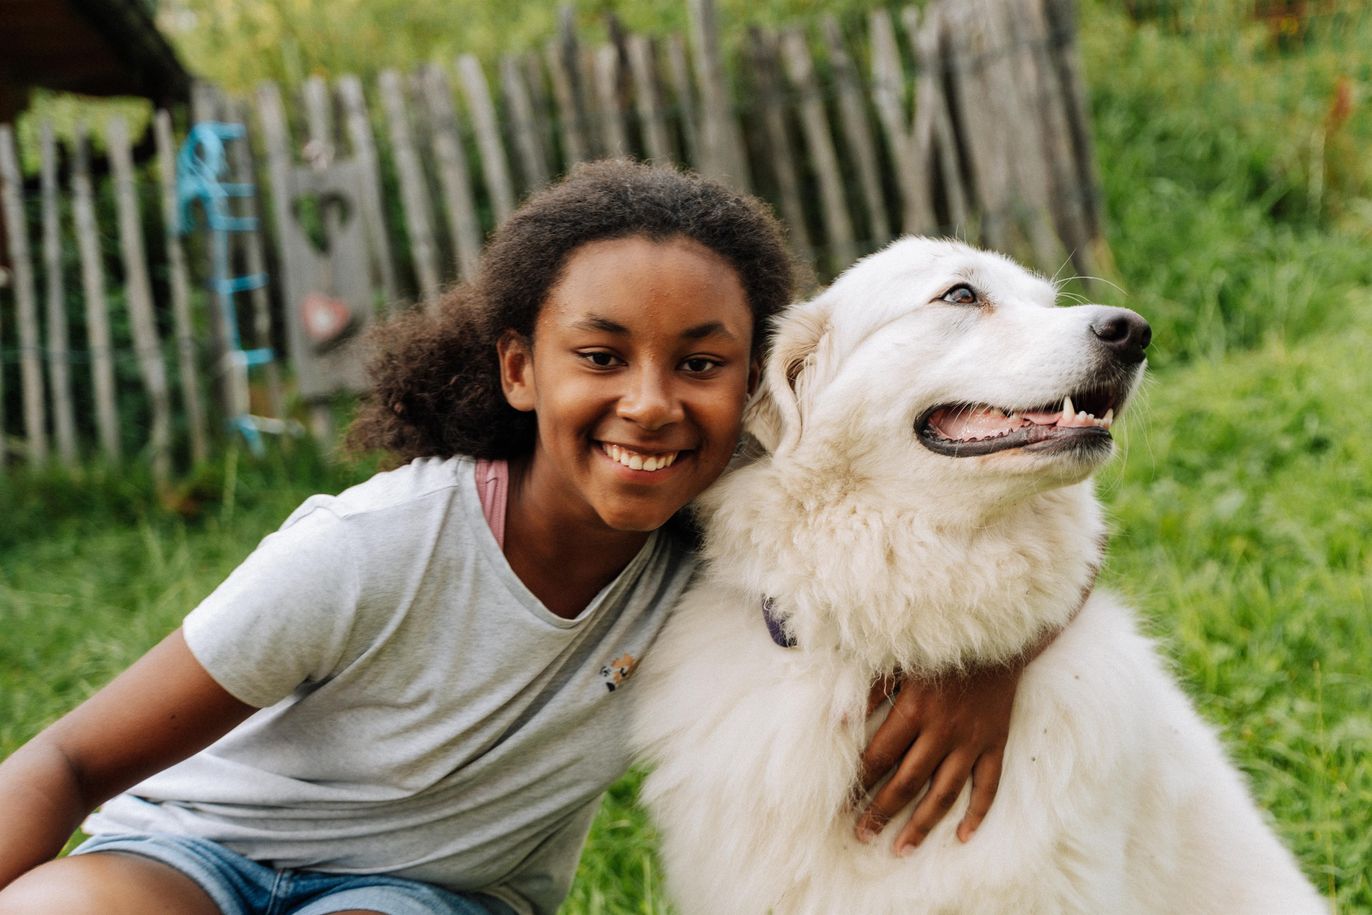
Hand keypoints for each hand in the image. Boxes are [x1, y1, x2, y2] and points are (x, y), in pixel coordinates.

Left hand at [854, 661, 1021, 854]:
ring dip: (922, 824)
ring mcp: (972, 740)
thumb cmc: (938, 648)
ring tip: (902, 848)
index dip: (859, 782)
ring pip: (944, 793)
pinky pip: (988, 785)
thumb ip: (867, 692)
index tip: (840, 802)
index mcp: (913, 710)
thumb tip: (836, 721)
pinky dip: (977, 813)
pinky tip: (963, 836)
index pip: (879, 757)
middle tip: (862, 835)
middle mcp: (942, 731)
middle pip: (907, 782)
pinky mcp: (995, 743)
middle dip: (881, 811)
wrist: (997, 635)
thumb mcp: (898, 661)